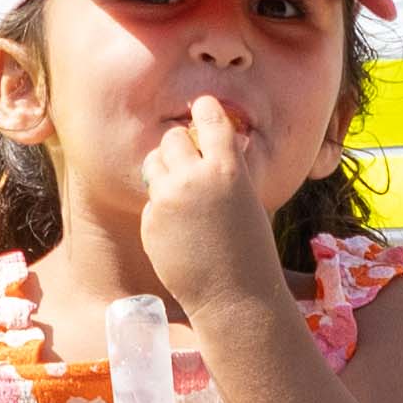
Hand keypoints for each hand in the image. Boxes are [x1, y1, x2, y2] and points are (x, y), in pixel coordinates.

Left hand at [132, 90, 285, 303]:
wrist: (234, 297)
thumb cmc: (250, 248)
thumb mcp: (247, 198)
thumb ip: (226, 169)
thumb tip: (206, 145)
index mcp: (228, 168)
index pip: (209, 117)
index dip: (205, 109)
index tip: (201, 106)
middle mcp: (195, 178)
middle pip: (172, 137)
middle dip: (179, 146)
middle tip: (189, 162)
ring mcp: (169, 199)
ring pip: (154, 163)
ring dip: (165, 171)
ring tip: (183, 195)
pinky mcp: (151, 221)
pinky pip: (151, 199)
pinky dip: (162, 208)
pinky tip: (181, 230)